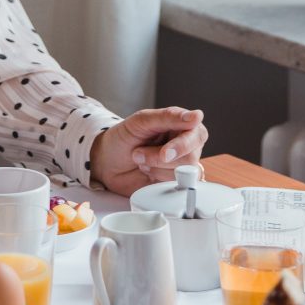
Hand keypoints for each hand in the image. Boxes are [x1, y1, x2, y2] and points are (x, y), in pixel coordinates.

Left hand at [88, 106, 207, 194]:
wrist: (107, 161)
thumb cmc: (124, 137)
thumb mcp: (141, 121)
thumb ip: (168, 117)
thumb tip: (197, 116)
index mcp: (182, 126)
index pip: (197, 134)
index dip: (182, 145)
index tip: (165, 153)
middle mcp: (186, 145)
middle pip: (191, 158)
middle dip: (160, 159)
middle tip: (139, 154)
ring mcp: (181, 166)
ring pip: (185, 175)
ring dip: (156, 169)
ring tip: (142, 162)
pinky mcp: (174, 183)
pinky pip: (179, 188)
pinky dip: (159, 181)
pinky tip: (148, 174)